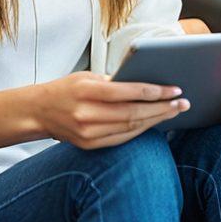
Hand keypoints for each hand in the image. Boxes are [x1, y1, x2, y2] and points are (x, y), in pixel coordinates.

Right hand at [38, 71, 189, 149]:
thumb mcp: (86, 76)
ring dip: (156, 120)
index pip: (128, 92)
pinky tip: (155, 123)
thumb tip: (147, 85)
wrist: (38, 111)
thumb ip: (114, 81)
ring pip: (131, 127)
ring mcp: (88, 132)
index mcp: (87, 91)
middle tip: (183, 103)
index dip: (154, 92)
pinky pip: (122, 138)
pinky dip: (141, 130)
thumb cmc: (66, 89)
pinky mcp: (90, 144)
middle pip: (134, 112)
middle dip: (162, 108)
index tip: (174, 90)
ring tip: (174, 112)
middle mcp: (87, 113)